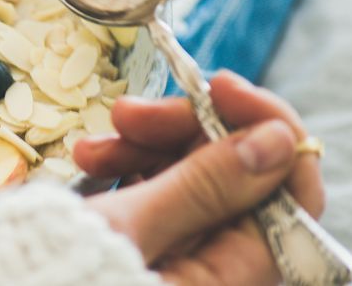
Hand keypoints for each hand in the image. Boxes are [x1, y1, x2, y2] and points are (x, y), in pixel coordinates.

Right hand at [76, 71, 324, 284]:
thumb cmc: (59, 284)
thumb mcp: (129, 230)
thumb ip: (205, 184)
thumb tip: (278, 139)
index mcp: (235, 278)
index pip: (292, 190)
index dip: (263, 126)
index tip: (217, 85)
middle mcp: (221, 271)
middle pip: (238, 176)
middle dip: (185, 132)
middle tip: (125, 113)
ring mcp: (186, 261)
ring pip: (195, 179)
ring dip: (147, 147)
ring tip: (91, 146)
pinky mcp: (152, 250)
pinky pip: (160, 196)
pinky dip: (130, 170)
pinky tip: (90, 160)